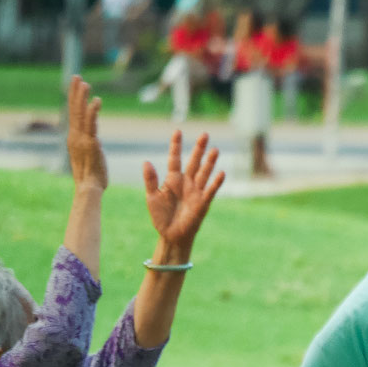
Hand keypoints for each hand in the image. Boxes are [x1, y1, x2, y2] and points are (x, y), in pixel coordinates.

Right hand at [65, 76, 107, 189]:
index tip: (75, 86)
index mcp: (73, 139)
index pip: (73, 115)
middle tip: (76, 76)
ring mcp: (81, 140)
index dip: (74, 100)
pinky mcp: (90, 143)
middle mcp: (74, 137)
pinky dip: (93, 111)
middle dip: (74, 92)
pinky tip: (96, 100)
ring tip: (85, 83)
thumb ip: (89, 147)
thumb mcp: (88, 158)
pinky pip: (91, 124)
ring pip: (80, 114)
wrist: (89, 188)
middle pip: (74, 110)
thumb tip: (93, 142)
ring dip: (82, 98)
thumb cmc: (91, 178)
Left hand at [142, 130, 225, 250]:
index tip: (178, 131)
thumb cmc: (161, 216)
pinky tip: (221, 173)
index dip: (176, 145)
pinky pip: (210, 190)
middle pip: (194, 161)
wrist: (171, 235)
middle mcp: (186, 182)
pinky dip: (216, 182)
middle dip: (199, 148)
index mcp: (172, 179)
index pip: (175, 158)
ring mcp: (196, 191)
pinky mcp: (203, 202)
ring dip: (209, 162)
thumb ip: (150, 180)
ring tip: (215, 149)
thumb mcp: (152, 197)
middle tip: (204, 134)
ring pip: (204, 173)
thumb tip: (146, 162)